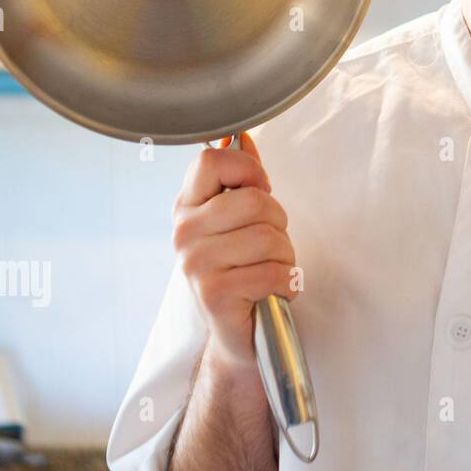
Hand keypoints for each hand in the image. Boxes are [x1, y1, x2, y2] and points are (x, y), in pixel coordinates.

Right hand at [172, 132, 298, 373]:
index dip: (248, 171)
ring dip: (286, 256)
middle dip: (279, 223)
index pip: (211, 160)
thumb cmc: (245, 270)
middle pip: (254, 200)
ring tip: (271, 270)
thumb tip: (240, 136)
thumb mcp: (240, 220)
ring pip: (269, 236)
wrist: (242, 334)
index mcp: (187, 207)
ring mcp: (195, 264)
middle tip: (270, 247)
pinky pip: (273, 271)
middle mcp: (184, 233)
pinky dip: (287, 283)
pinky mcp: (214, 294)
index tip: (259, 192)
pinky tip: (273, 291)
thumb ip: (242, 178)